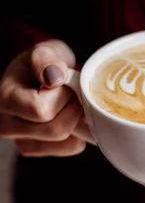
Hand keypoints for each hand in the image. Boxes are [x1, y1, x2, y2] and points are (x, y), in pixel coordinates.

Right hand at [0, 40, 91, 156]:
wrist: (35, 78)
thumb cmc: (41, 65)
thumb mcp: (43, 52)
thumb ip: (46, 58)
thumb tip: (54, 77)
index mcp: (5, 100)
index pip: (40, 110)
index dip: (61, 95)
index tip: (63, 82)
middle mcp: (6, 126)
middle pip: (56, 130)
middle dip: (72, 109)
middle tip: (71, 94)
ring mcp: (20, 142)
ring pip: (65, 141)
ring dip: (76, 120)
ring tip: (69, 103)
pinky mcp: (36, 150)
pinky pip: (72, 147)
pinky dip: (79, 132)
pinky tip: (69, 116)